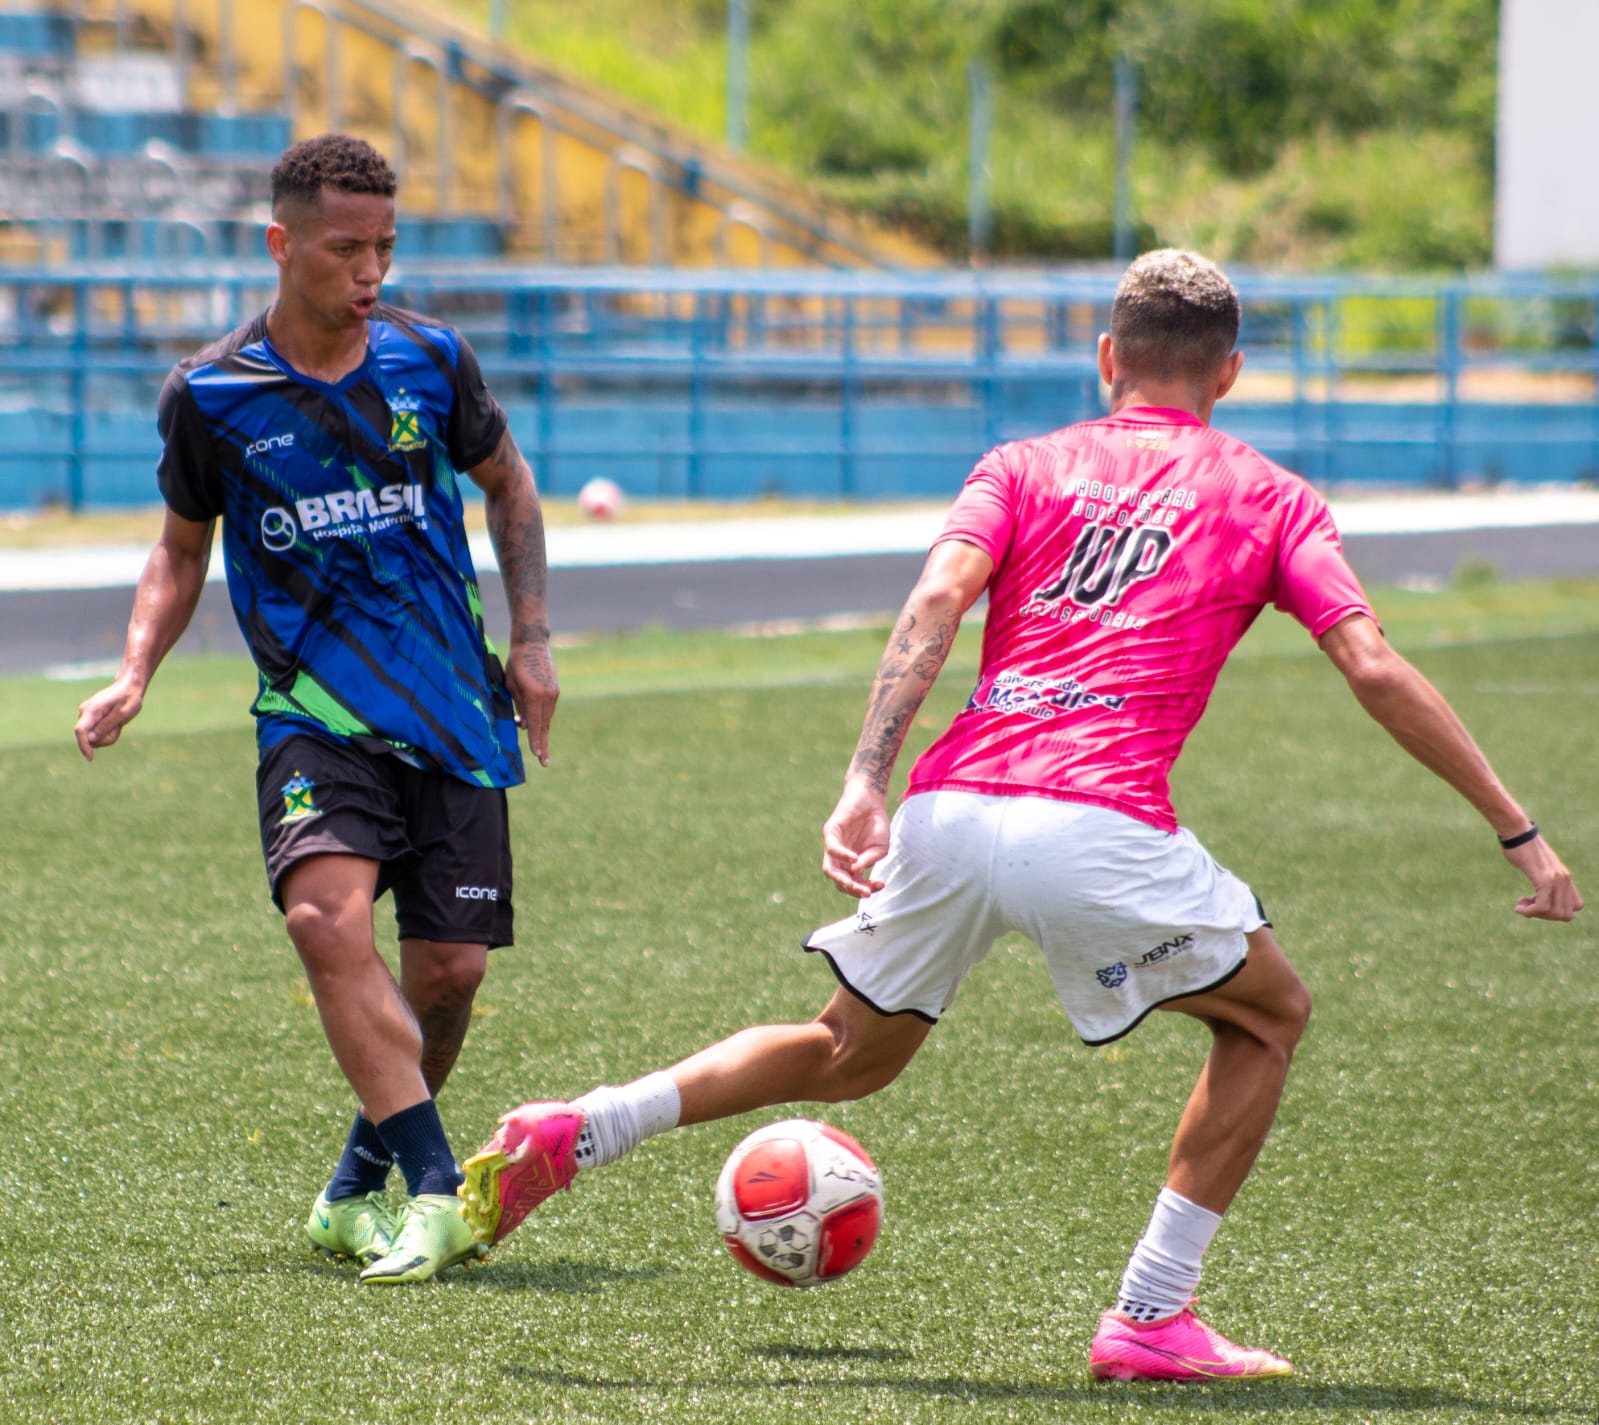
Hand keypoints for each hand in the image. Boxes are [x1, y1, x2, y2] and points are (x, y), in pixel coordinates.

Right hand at [74, 675, 144, 760]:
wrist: (129, 686)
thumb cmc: (128, 699)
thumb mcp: (122, 714)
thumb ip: (106, 726)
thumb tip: (90, 740)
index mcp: (91, 710)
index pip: (80, 731)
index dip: (83, 746)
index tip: (90, 758)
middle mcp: (84, 712)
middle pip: (89, 737)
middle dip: (105, 738)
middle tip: (119, 727)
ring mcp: (86, 715)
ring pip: (94, 737)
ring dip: (108, 735)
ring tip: (118, 723)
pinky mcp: (90, 718)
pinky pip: (97, 733)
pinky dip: (107, 732)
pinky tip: (115, 722)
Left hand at [505, 639, 558, 767]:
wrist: (533, 643)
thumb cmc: (516, 663)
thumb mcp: (511, 685)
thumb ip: (520, 706)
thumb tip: (527, 725)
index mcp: (535, 695)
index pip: (536, 723)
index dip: (536, 740)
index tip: (537, 755)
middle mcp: (548, 696)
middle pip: (545, 725)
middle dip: (543, 744)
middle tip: (545, 763)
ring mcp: (554, 693)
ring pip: (547, 718)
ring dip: (541, 731)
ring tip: (538, 748)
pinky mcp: (555, 690)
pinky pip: (548, 710)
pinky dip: (543, 720)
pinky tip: (536, 726)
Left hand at [822, 779, 891, 897]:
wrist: (872, 799)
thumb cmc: (876, 825)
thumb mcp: (879, 847)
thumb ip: (869, 860)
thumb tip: (856, 871)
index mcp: (851, 865)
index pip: (853, 884)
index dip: (866, 889)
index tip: (881, 885)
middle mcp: (840, 859)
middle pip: (839, 881)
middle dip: (852, 890)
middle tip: (865, 892)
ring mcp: (833, 846)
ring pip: (830, 869)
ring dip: (841, 879)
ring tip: (853, 884)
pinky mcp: (830, 832)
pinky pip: (832, 849)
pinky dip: (842, 856)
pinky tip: (854, 858)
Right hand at [1503, 835, 1582, 920]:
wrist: (1517, 833)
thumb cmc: (1522, 848)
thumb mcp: (1538, 866)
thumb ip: (1545, 877)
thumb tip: (1540, 890)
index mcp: (1565, 877)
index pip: (1576, 906)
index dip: (1558, 911)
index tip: (1539, 904)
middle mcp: (1565, 879)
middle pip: (1566, 915)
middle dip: (1546, 916)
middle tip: (1529, 906)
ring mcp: (1555, 879)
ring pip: (1555, 913)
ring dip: (1537, 914)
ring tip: (1521, 905)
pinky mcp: (1543, 879)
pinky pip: (1542, 905)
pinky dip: (1530, 911)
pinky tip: (1518, 907)